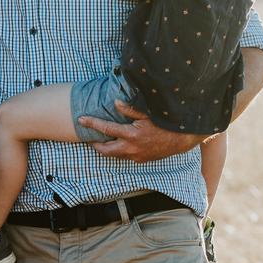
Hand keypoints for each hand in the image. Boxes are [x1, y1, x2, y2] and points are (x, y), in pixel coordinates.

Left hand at [79, 100, 203, 162]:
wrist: (181, 139)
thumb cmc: (165, 123)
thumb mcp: (147, 113)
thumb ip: (129, 108)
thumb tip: (114, 102)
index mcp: (131, 134)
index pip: (106, 128)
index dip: (92, 123)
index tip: (81, 119)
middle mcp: (131, 148)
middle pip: (105, 150)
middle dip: (95, 144)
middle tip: (88, 137)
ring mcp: (136, 156)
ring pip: (114, 155)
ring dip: (106, 148)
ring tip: (100, 140)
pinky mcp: (141, 160)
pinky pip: (125, 156)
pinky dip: (118, 150)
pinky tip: (117, 143)